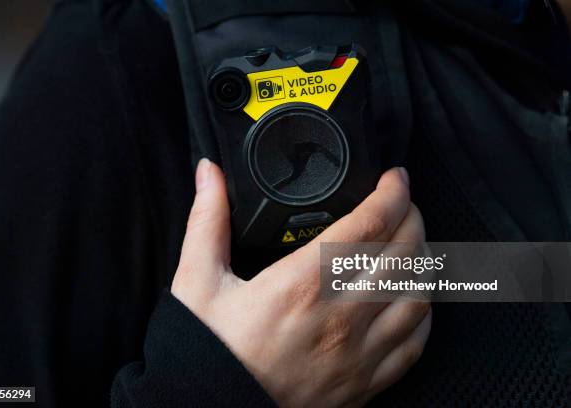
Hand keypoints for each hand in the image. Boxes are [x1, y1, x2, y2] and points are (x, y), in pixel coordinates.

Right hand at [172, 159, 430, 406]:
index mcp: (302, 284)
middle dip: (414, 217)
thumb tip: (208, 171)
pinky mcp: (365, 382)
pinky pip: (416, 342)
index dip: (393, 192)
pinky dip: (424, 311)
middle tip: (404, 204)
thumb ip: (207, 220)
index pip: (370, 224)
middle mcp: (341, 316)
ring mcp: (359, 353)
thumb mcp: (197, 280)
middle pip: (406, 253)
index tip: (395, 177)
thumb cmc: (209, 349)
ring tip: (412, 244)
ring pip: (420, 295)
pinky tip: (413, 297)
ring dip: (425, 261)